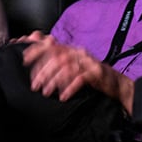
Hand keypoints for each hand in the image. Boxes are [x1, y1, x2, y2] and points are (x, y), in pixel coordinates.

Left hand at [19, 32, 133, 111]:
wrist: (116, 84)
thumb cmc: (92, 76)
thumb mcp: (74, 66)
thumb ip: (58, 61)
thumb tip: (39, 55)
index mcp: (72, 50)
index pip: (52, 45)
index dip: (37, 50)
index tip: (24, 59)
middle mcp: (79, 53)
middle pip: (57, 57)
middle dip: (43, 71)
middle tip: (35, 85)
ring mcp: (89, 62)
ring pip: (67, 67)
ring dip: (54, 81)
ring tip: (47, 92)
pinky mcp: (96, 73)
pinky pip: (80, 78)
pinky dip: (69, 88)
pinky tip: (63, 96)